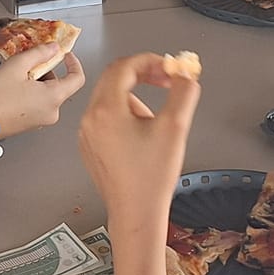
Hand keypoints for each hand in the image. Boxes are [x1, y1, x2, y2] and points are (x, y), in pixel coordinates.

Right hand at [0, 45, 87, 137]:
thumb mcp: (17, 65)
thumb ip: (39, 53)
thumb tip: (53, 48)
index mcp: (53, 97)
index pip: (78, 78)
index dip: (74, 63)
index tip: (66, 55)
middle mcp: (52, 111)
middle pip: (59, 86)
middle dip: (46, 71)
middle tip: (28, 64)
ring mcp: (42, 120)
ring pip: (48, 95)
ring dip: (37, 82)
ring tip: (16, 78)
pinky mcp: (32, 124)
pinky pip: (39, 104)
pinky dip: (32, 93)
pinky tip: (14, 89)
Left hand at [78, 54, 202, 247]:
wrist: (136, 213)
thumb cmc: (151, 178)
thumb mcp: (175, 127)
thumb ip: (183, 93)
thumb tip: (186, 75)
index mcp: (107, 110)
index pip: (124, 67)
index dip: (150, 61)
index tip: (169, 66)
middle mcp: (90, 119)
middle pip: (114, 79)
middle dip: (143, 74)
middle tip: (166, 79)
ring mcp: (87, 134)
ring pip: (111, 99)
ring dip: (136, 97)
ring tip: (157, 121)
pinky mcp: (91, 147)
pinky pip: (106, 118)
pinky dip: (125, 115)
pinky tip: (143, 138)